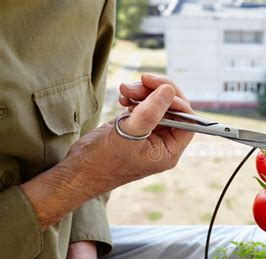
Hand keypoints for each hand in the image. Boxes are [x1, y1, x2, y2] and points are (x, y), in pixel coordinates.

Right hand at [65, 73, 193, 192]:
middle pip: (174, 109)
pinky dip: (135, 98)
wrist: (77, 171)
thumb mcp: (128, 134)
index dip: (177, 101)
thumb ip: (151, 112)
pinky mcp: (137, 127)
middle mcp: (163, 142)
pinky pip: (144, 106)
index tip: (158, 87)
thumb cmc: (102, 161)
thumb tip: (169, 91)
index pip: (188, 121)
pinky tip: (122, 98)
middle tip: (140, 80)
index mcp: (169, 151)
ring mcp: (150, 134)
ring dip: (143, 92)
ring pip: (158, 104)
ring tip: (124, 90)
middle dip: (157, 92)